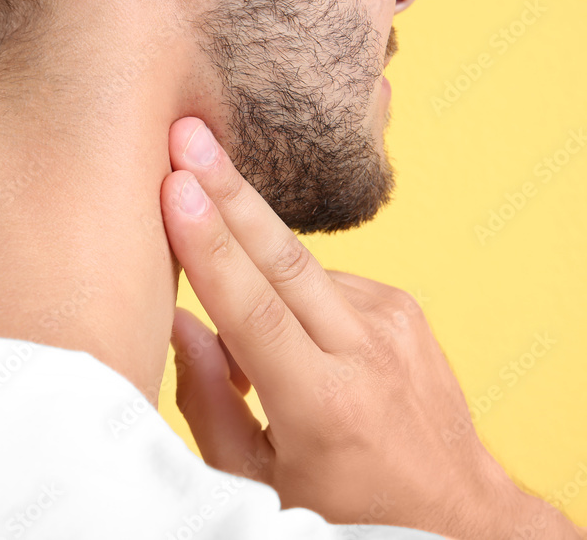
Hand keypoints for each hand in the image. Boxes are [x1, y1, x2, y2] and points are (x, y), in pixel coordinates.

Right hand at [159, 117, 582, 538]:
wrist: (458, 515)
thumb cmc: (346, 510)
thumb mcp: (260, 483)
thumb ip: (209, 402)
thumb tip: (175, 321)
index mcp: (325, 407)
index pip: (254, 309)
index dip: (209, 245)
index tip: (176, 185)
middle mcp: (367, 352)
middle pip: (285, 256)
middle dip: (229, 189)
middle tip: (187, 132)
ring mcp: (394, 324)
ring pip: (299, 266)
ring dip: (246, 242)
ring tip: (202, 221)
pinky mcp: (405, 308)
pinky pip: (325, 281)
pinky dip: (287, 290)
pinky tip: (280, 323)